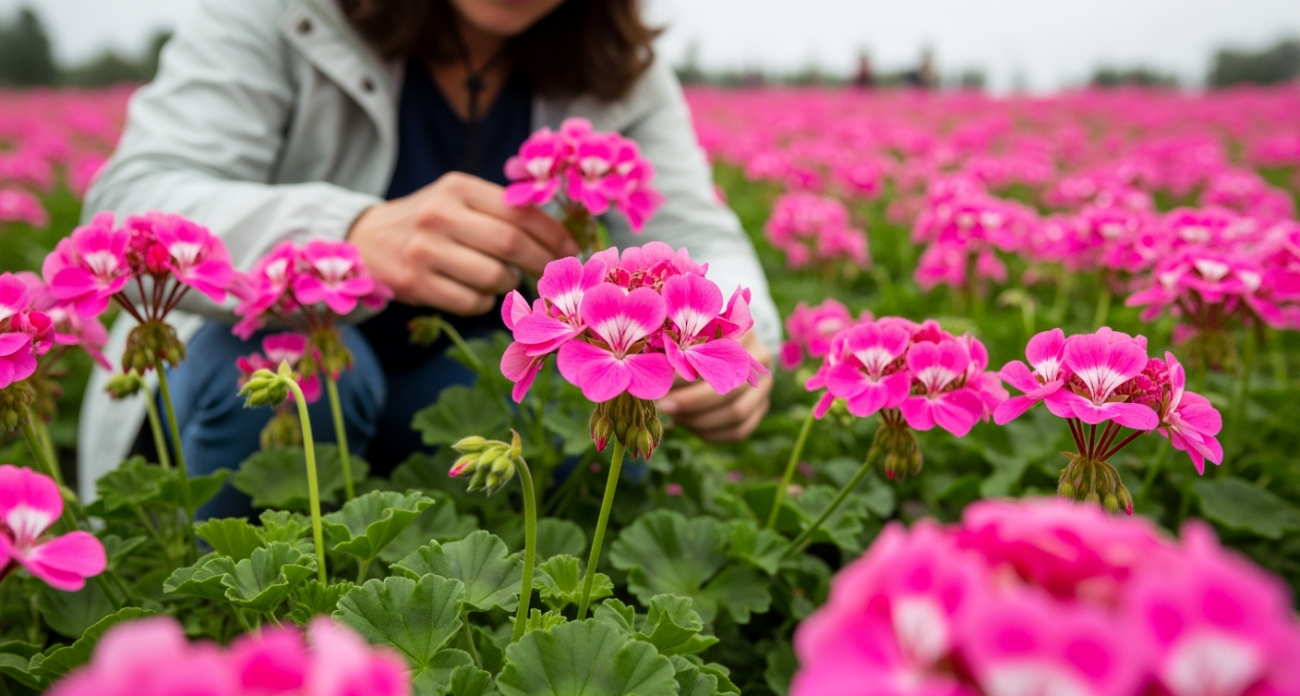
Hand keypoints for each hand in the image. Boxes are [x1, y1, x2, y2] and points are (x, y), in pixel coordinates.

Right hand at [347, 172, 577, 315]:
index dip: (553, 234)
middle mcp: (440, 214)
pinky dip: (485, 302)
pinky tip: (478, 291)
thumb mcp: (459, 200)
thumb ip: (501, 211)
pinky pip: (472, 302)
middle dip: (543, 262)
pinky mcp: (414, 283)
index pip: (519, 211)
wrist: (366, 239)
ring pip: (494, 277)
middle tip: (556, 274)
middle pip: (511, 243)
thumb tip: (560, 239)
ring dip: (510, 283)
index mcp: (458, 187)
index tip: (572, 250)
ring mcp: (424, 250)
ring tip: (505, 277)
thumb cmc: (429, 221)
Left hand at [656, 332, 773, 441]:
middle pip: (729, 388)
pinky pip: (739, 430)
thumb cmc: (697, 338)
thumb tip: (656, 376)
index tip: (662, 383)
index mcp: (744, 332)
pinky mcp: (762, 408)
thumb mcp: (689, 335)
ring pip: (737, 413)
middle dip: (691, 402)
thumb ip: (678, 348)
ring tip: (674, 416)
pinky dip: (711, 433)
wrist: (726, 347)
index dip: (689, 374)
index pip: (718, 357)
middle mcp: (761, 358)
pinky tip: (689, 426)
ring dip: (700, 420)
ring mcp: (765, 385)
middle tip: (664, 406)